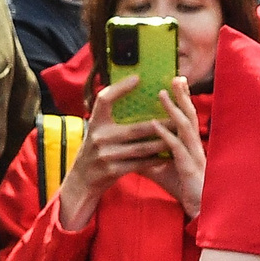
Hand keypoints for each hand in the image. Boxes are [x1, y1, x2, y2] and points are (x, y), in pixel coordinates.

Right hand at [54, 76, 171, 231]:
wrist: (80, 181)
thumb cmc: (94, 151)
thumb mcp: (96, 131)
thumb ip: (110, 118)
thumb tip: (132, 95)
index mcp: (95, 123)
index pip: (104, 99)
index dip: (119, 88)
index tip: (137, 78)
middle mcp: (98, 137)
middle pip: (135, 128)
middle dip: (160, 124)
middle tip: (178, 116)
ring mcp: (105, 155)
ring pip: (141, 148)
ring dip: (162, 142)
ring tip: (179, 136)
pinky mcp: (112, 171)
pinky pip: (140, 164)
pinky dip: (155, 159)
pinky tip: (168, 155)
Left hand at [154, 80, 206, 218]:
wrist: (197, 207)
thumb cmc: (182, 186)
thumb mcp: (161, 168)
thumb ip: (148, 157)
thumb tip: (130, 150)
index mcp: (190, 143)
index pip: (187, 116)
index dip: (183, 99)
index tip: (176, 82)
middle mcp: (194, 144)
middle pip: (189, 114)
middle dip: (183, 95)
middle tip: (176, 77)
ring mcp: (193, 154)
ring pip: (184, 127)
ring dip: (172, 110)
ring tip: (162, 94)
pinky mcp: (188, 167)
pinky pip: (176, 148)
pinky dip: (165, 135)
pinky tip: (154, 126)